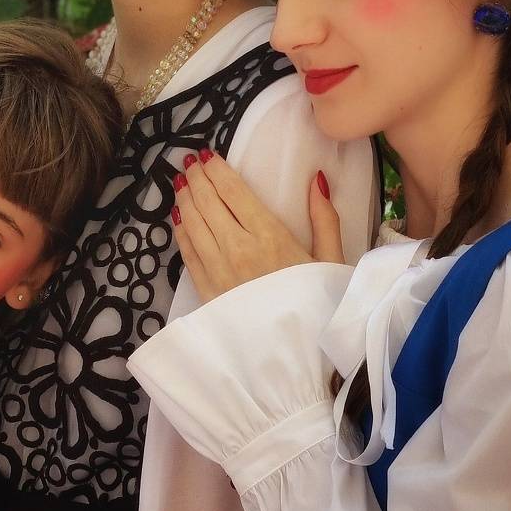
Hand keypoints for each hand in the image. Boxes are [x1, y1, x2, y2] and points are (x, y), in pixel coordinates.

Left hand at [172, 150, 344, 302]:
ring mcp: (217, 269)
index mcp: (269, 236)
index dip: (216, 169)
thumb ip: (324, 218)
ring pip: (192, 222)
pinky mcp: (205, 289)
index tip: (207, 155)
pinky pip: (186, 251)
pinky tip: (179, 217)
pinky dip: (180, 229)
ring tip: (181, 183)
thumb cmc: (316, 306)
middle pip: (207, 202)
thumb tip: (316, 179)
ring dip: (185, 199)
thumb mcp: (331, 261)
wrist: (294, 355)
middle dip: (196, 178)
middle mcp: (237, 248)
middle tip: (189, 163)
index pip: (232, 191)